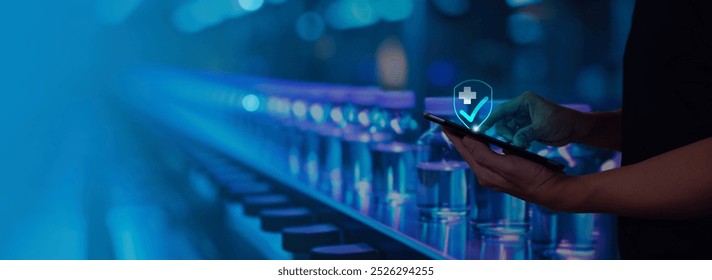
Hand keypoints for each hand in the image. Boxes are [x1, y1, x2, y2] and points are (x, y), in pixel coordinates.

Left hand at [443, 127, 572, 210]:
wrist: (551, 190)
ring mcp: (495, 175)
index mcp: (484, 173)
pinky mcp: (505, 172)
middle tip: (449, 125)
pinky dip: (483, 146)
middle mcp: (487, 175)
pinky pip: (488, 156)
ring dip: (470, 142)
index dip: (453, 136)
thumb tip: (466, 140)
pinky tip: (484, 141)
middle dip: (458, 138)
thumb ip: (484, 154)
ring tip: (462, 131)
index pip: (464, 151)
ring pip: (477, 154)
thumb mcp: (507, 164)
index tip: (443, 124)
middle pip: (468, 153)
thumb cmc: (531, 177)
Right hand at [479, 92, 590, 147]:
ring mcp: (523, 118)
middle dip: (506, 133)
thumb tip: (514, 142)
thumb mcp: (543, 127)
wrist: (574, 129)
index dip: (491, 119)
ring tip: (522, 144)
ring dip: (511, 138)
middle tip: (514, 142)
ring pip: (507, 129)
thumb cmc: (561, 122)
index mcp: (524, 102)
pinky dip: (516, 141)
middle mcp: (521, 108)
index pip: (502, 110)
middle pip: (502, 121)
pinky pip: (514, 135)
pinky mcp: (525, 127)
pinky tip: (524, 145)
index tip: (482, 129)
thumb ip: (526, 134)